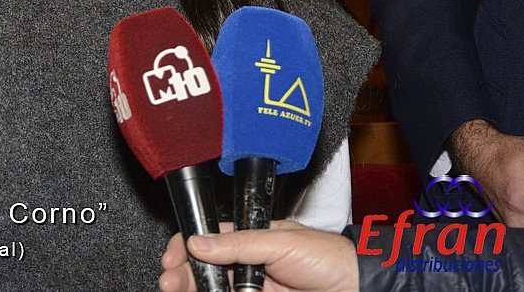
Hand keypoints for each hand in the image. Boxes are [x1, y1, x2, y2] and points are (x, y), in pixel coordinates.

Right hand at [159, 221, 357, 291]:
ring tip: (179, 291)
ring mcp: (252, 288)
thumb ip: (238, 243)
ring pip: (213, 289)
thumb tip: (199, 242)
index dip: (185, 246)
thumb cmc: (327, 257)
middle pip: (203, 268)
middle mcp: (247, 263)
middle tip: (170, 283)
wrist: (354, 288)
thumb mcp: (280, 242)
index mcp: (249, 237)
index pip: (207, 237)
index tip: (171, 259)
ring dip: (194, 290)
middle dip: (182, 274)